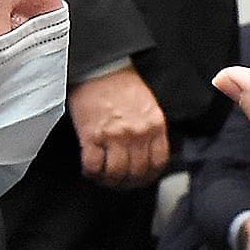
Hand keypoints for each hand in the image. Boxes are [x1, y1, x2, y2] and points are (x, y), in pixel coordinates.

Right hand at [71, 64, 169, 187]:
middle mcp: (137, 134)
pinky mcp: (92, 135)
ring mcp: (115, 136)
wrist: (100, 67)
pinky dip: (92, 172)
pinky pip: (93, 165)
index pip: (158, 163)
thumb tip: (146, 154)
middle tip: (120, 182)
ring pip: (116, 173)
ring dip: (110, 180)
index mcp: (155, 126)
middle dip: (128, 182)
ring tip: (104, 178)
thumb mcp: (148, 106)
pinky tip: (91, 169)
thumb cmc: (121, 84)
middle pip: (137, 172)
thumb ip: (151, 130)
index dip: (149, 176)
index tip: (141, 178)